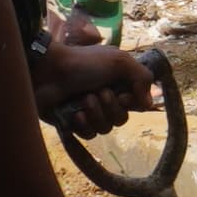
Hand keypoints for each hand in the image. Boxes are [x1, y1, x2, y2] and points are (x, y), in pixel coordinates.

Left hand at [30, 20, 151, 138]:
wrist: (47, 72)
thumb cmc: (83, 63)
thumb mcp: (119, 61)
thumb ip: (142, 77)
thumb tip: (149, 104)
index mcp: (118, 83)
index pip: (137, 104)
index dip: (132, 103)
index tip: (124, 96)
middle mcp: (106, 98)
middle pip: (122, 119)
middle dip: (110, 108)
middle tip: (98, 93)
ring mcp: (89, 111)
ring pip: (106, 129)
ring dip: (96, 114)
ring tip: (83, 100)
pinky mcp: (73, 124)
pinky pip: (89, 135)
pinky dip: (83, 125)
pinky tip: (74, 114)